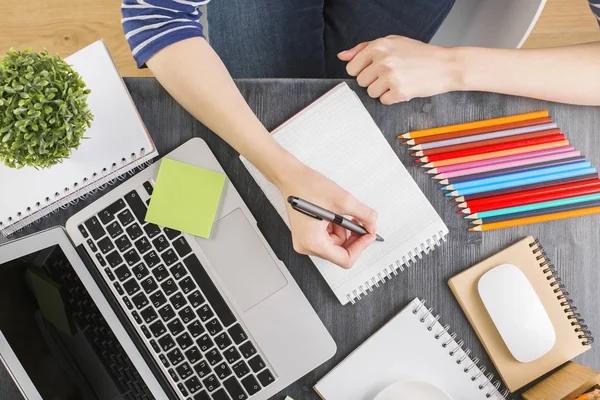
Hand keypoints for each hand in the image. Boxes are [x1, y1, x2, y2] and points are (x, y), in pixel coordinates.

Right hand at [275, 162, 377, 268]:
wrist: (291, 177)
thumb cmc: (306, 186)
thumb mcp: (343, 200)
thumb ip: (364, 215)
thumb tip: (373, 225)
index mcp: (312, 242)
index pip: (345, 259)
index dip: (361, 247)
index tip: (368, 235)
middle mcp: (306, 245)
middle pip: (340, 252)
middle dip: (353, 237)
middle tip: (361, 223)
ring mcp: (306, 240)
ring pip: (336, 243)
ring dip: (344, 229)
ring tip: (341, 212)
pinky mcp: (307, 234)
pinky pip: (329, 236)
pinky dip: (336, 226)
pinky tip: (334, 213)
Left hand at [338, 35, 459, 103]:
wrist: (445, 65)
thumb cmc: (418, 54)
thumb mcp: (392, 43)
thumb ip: (364, 48)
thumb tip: (342, 56)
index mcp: (379, 46)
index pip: (352, 68)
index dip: (363, 71)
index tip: (375, 70)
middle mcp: (383, 60)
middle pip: (361, 82)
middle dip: (373, 81)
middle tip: (390, 75)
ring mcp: (390, 76)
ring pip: (371, 93)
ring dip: (383, 90)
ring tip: (398, 81)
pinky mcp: (399, 91)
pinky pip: (384, 101)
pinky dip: (393, 98)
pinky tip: (405, 88)